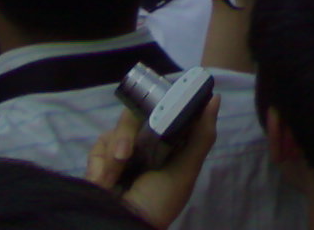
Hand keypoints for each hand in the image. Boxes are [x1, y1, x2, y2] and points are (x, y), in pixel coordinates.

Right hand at [86, 95, 219, 228]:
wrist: (125, 227)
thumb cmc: (160, 201)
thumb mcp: (185, 171)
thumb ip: (202, 135)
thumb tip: (216, 97)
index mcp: (167, 144)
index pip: (162, 111)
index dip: (156, 102)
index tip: (153, 98)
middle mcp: (145, 144)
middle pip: (134, 116)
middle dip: (125, 133)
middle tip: (124, 154)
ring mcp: (122, 152)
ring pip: (115, 131)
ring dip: (111, 156)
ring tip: (111, 180)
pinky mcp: (101, 161)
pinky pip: (98, 147)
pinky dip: (99, 165)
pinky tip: (103, 183)